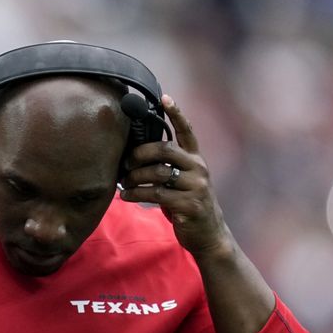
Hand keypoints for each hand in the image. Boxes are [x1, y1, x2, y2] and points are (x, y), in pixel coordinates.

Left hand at [119, 94, 233, 257]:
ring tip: (124, 184)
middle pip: (164, 149)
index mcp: (196, 160)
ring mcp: (196, 186)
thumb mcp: (181, 183)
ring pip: (157, 172)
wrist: (208, 235)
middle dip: (139, 154)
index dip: (176, 114)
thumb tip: (133, 157)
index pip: (187, 131)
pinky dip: (137, 194)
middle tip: (125, 163)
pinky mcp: (190, 204)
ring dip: (134, 177)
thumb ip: (167, 168)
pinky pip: (156, 194)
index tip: (164, 97)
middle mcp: (198, 168)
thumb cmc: (187, 206)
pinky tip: (126, 196)